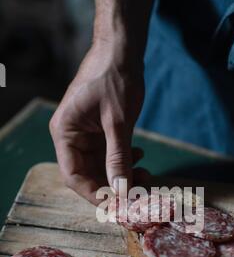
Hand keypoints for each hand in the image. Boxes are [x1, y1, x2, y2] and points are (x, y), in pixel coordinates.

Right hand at [50, 41, 146, 204]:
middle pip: (88, 174)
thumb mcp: (118, 121)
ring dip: (122, 175)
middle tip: (138, 194)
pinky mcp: (100, 131)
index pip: (73, 175)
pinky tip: (140, 157)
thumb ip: (118, 157)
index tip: (116, 207)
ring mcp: (86, 135)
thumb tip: (121, 191)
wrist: (122, 49)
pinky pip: (110, 155)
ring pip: (102, 167)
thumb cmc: (114, 78)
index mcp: (65, 133)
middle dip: (113, 186)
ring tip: (145, 176)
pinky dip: (125, 161)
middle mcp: (72, 137)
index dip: (94, 194)